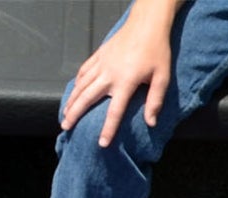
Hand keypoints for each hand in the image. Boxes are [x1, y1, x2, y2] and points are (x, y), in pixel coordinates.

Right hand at [60, 19, 172, 147]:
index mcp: (126, 81)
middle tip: (66, 127)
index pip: (114, 111)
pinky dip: (77, 82)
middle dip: (75, 114)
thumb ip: (155, 100)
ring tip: (64, 114)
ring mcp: (102, 63)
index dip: (108, 129)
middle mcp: (110, 73)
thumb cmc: (157, 50)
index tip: (102, 144)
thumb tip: (151, 123)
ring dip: (71, 100)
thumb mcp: (162, 76)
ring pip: (81, 84)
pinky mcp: (100, 54)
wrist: (147, 23)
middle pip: (88, 98)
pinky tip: (73, 92)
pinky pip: (84, 70)